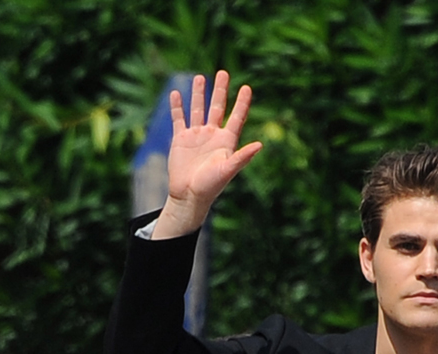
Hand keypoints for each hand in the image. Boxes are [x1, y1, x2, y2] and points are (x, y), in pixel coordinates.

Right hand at [155, 70, 262, 238]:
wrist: (189, 196)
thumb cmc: (211, 186)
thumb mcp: (228, 170)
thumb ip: (243, 157)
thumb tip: (260, 144)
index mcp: (226, 141)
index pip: (236, 117)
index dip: (242, 102)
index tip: (246, 87)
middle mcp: (212, 135)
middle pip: (217, 107)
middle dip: (220, 90)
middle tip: (223, 72)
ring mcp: (196, 136)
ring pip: (198, 110)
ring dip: (199, 94)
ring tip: (201, 78)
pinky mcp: (181, 139)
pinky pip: (179, 119)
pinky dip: (177, 107)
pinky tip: (177, 94)